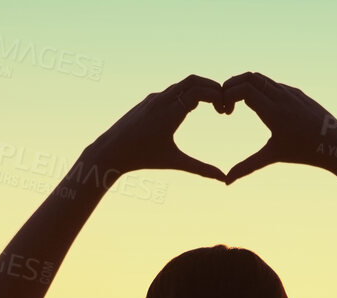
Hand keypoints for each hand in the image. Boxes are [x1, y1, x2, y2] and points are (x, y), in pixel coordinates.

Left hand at [85, 75, 227, 181]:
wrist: (112, 150)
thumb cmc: (143, 158)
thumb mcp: (174, 162)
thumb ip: (201, 168)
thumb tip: (223, 179)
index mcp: (170, 112)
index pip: (199, 91)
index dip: (216, 96)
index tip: (224, 111)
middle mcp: (162, 100)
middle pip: (193, 80)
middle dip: (212, 87)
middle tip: (223, 103)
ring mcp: (154, 98)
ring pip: (182, 84)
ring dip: (199, 90)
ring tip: (212, 105)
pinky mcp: (149, 101)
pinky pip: (171, 90)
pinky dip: (186, 93)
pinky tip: (192, 107)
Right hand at [220, 73, 336, 182]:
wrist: (336, 144)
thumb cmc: (304, 153)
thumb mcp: (273, 157)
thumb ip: (247, 166)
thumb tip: (226, 182)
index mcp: (273, 111)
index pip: (243, 89)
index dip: (228, 95)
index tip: (225, 112)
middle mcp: (282, 96)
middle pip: (249, 77)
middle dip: (232, 85)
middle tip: (226, 104)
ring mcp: (290, 92)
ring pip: (261, 78)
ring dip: (245, 86)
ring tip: (238, 104)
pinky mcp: (297, 93)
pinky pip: (274, 84)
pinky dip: (260, 89)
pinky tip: (258, 106)